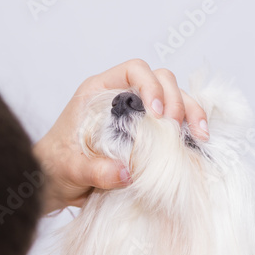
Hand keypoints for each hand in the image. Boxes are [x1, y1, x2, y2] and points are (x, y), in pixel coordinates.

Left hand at [34, 59, 208, 211]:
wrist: (55, 184)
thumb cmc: (55, 167)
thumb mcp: (70, 169)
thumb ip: (94, 170)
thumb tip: (126, 174)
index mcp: (99, 92)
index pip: (134, 70)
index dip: (151, 85)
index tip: (157, 112)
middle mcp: (121, 97)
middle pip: (161, 80)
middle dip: (176, 100)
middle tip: (175, 128)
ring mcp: (136, 114)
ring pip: (174, 99)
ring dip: (190, 113)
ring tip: (200, 136)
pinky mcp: (146, 134)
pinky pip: (174, 124)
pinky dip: (187, 131)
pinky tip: (196, 143)